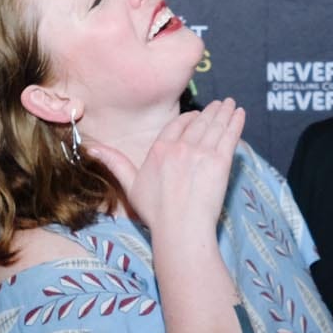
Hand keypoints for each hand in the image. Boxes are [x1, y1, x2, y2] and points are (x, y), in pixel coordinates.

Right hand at [89, 98, 245, 238]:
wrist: (180, 228)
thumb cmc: (156, 212)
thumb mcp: (130, 186)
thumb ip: (115, 163)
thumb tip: (91, 147)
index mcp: (159, 149)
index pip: (177, 125)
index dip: (189, 118)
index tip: (197, 115)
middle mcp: (181, 146)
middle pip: (198, 122)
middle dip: (211, 111)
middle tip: (221, 104)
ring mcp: (201, 152)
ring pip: (215, 126)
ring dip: (224, 112)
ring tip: (231, 104)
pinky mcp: (220, 162)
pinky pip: (229, 135)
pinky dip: (236, 122)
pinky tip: (240, 113)